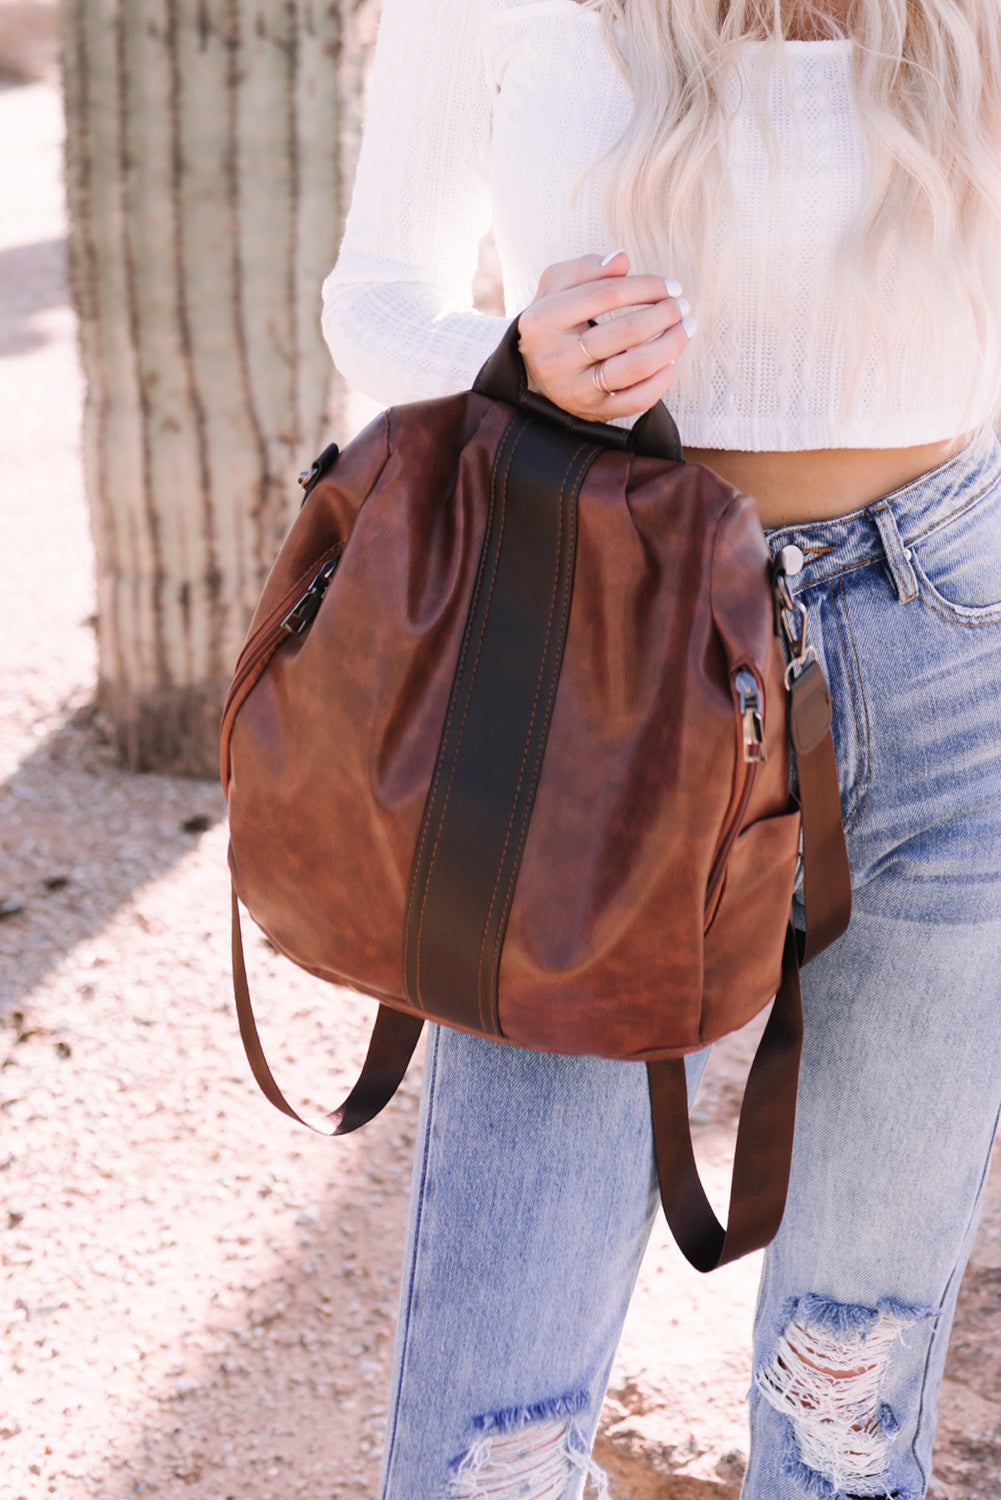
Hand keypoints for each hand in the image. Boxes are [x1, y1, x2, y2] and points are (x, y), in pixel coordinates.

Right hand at [516, 251, 695, 420]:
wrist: (533, 371)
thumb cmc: (553, 322)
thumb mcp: (556, 286)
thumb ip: (586, 268)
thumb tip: (622, 261)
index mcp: (544, 320)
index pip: (607, 294)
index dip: (646, 286)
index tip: (670, 286)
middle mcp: (556, 357)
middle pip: (627, 330)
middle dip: (664, 314)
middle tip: (681, 306)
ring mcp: (575, 388)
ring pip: (636, 366)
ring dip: (670, 345)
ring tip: (685, 329)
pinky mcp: (593, 411)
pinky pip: (638, 399)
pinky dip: (662, 380)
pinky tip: (669, 362)